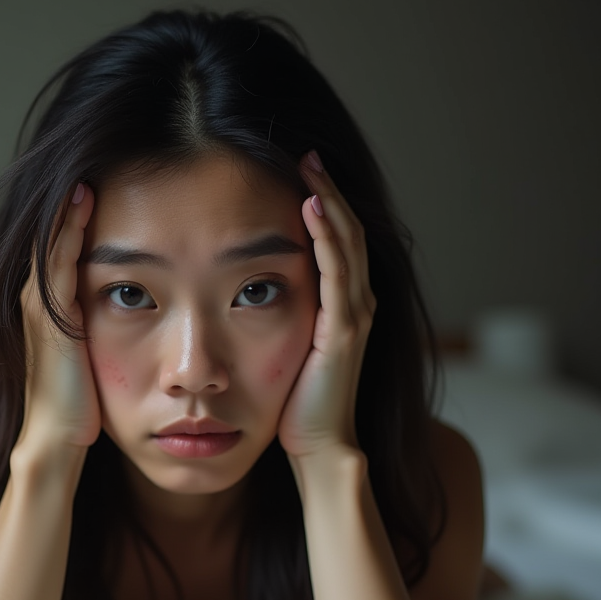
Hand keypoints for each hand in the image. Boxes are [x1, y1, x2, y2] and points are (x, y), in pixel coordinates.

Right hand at [15, 182, 101, 452]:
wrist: (58, 442)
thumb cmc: (81, 412)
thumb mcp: (95, 363)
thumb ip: (102, 336)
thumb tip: (141, 321)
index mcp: (51, 314)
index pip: (61, 256)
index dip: (75, 222)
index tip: (99, 189)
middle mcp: (39, 305)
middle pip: (51, 243)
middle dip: (68, 207)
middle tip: (88, 166)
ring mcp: (39, 309)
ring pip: (50, 245)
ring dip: (66, 209)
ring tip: (85, 173)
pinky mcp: (49, 317)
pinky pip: (56, 261)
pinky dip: (66, 228)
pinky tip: (82, 201)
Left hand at [276, 151, 375, 460]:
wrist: (317, 446)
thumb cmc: (295, 404)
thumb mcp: (286, 347)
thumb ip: (278, 313)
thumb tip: (243, 287)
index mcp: (344, 306)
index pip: (338, 240)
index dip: (323, 203)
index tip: (298, 170)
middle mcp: (357, 304)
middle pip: (348, 230)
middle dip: (327, 189)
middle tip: (305, 152)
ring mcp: (355, 315)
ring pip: (347, 242)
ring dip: (328, 200)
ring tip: (307, 164)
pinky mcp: (344, 331)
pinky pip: (337, 272)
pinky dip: (325, 236)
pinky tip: (308, 206)